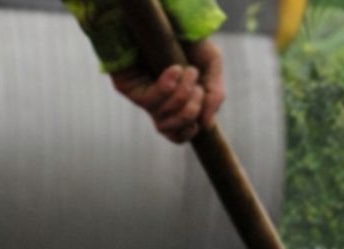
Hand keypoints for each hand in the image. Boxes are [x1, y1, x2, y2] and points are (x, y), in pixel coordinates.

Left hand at [109, 38, 225, 143]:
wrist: (168, 18)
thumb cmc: (188, 42)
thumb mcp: (211, 65)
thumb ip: (214, 95)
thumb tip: (207, 125)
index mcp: (176, 105)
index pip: (179, 135)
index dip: (191, 129)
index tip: (201, 108)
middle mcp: (157, 106)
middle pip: (173, 131)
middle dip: (191, 109)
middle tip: (196, 85)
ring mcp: (142, 98)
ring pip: (163, 120)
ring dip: (183, 95)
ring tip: (187, 71)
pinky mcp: (128, 88)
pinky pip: (150, 101)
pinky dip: (168, 86)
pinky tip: (174, 69)